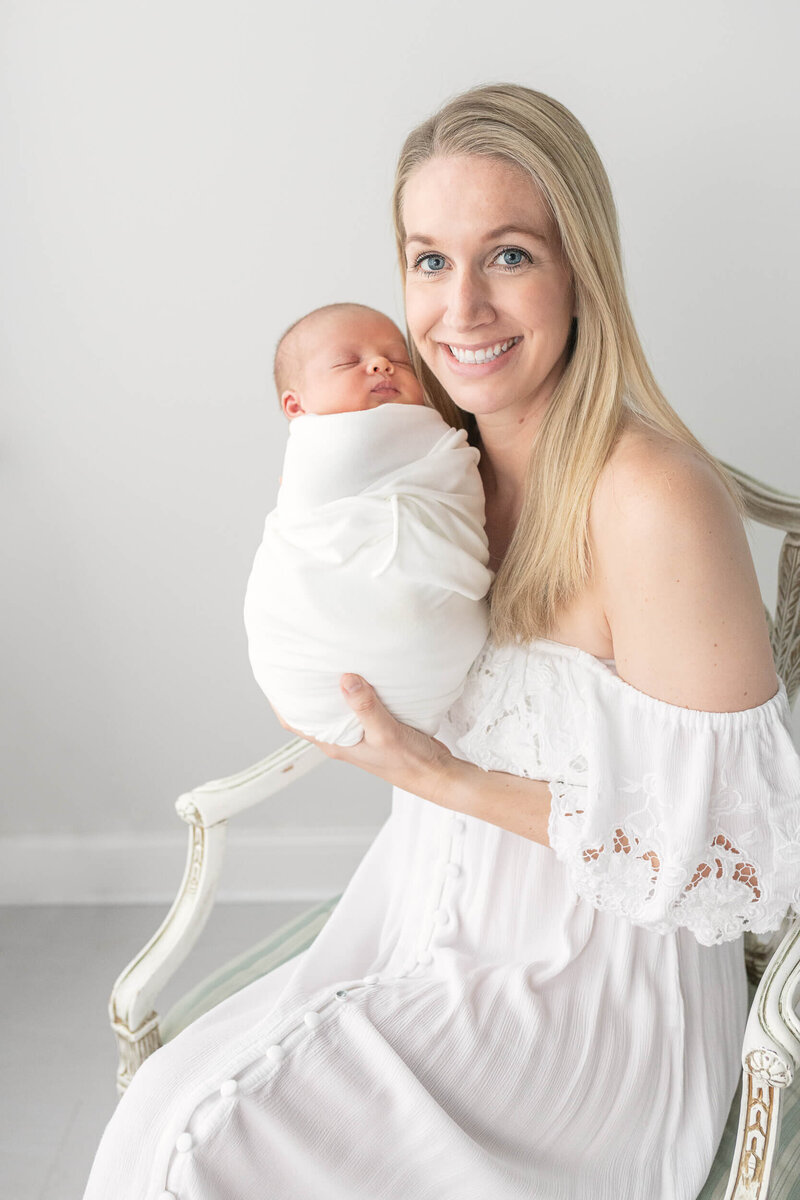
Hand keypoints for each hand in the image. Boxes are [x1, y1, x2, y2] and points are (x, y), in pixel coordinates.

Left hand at [272, 675, 459, 808]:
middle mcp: (342, 738)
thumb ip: (365, 707)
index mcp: (336, 743)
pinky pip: (356, 705)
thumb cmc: (409, 763)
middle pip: (312, 712)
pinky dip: (354, 690)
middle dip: (304, 689)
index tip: (277, 677)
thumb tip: (346, 679)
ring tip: (327, 661)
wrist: (435, 772)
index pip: (295, 723)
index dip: (281, 702)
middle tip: (301, 661)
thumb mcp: (385, 733)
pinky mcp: (374, 725)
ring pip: (335, 708)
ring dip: (330, 688)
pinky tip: (361, 674)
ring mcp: (358, 732)